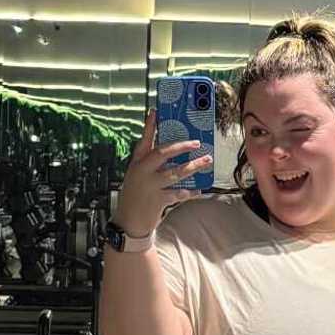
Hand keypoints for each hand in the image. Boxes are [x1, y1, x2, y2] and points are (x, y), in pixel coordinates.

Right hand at [114, 110, 213, 235]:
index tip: (156, 112)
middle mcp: (142, 172)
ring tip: (206, 161)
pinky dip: (191, 192)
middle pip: (162, 152)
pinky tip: (199, 190)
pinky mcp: (158, 200)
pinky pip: (180, 193)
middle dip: (181, 146)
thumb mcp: (138, 177)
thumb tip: (174, 154)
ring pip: (176, 172)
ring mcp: (150, 186)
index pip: (144, 141)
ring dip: (194, 166)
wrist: (128, 223)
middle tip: (196, 142)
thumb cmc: (135, 197)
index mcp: (136, 163)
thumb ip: (152, 166)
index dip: (150, 126)